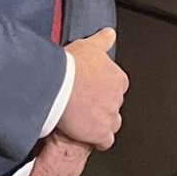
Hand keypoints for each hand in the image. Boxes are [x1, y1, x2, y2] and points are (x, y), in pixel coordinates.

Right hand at [55, 29, 125, 148]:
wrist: (58, 85)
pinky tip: (89, 137)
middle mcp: (117, 97)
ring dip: (102, 122)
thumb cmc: (70, 66)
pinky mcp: (100, 132)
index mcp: (117, 78)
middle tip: (86, 104)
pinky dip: (99, 140)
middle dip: (102, 105)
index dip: (105, 88)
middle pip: (114, 104)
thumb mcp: (88, 46)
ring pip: (112, 123)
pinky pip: (106, 141)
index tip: (94, 90)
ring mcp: (110, 115)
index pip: (118, 85)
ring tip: (87, 121)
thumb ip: (102, 40)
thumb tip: (110, 34)